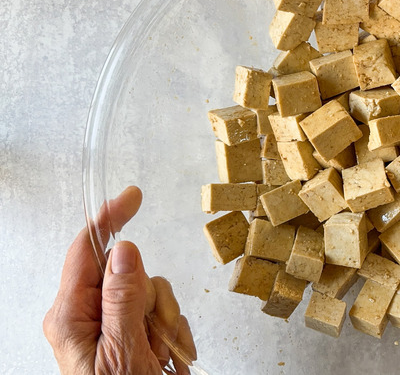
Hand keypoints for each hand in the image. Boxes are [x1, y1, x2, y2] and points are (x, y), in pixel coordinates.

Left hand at [44, 186, 196, 373]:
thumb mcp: (123, 352)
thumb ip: (122, 299)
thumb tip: (124, 250)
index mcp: (70, 315)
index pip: (86, 252)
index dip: (109, 220)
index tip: (133, 197)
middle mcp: (86, 315)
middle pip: (131, 273)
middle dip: (155, 301)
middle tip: (158, 337)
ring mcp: (110, 324)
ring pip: (153, 292)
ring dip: (167, 323)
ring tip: (164, 358)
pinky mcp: (130, 333)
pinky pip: (162, 312)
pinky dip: (173, 334)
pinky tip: (168, 359)